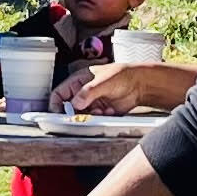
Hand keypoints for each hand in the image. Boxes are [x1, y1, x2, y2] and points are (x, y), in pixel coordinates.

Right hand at [63, 60, 196, 115]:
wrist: (140, 84)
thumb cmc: (121, 75)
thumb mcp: (103, 82)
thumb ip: (88, 92)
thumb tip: (75, 103)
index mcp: (78, 82)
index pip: (59, 95)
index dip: (56, 105)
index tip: (59, 114)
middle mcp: (83, 93)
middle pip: (70, 109)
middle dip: (77, 114)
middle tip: (84, 115)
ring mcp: (91, 103)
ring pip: (82, 116)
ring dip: (90, 116)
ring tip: (102, 110)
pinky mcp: (100, 111)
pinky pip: (94, 120)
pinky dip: (100, 118)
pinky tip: (110, 110)